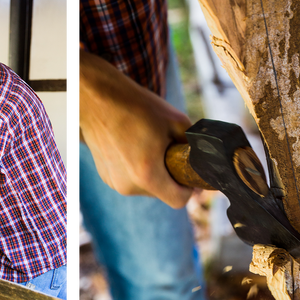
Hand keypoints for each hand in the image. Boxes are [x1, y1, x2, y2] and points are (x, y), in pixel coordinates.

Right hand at [78, 51, 192, 208]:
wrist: (98, 98)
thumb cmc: (136, 106)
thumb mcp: (176, 121)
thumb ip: (192, 146)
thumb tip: (201, 159)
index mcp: (147, 174)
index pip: (178, 200)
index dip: (188, 188)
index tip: (187, 173)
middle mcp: (128, 184)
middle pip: (161, 193)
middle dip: (169, 176)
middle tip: (166, 150)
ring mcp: (114, 182)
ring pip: (145, 187)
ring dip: (151, 172)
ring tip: (147, 145)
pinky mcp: (105, 176)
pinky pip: (130, 179)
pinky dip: (135, 168)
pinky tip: (132, 146)